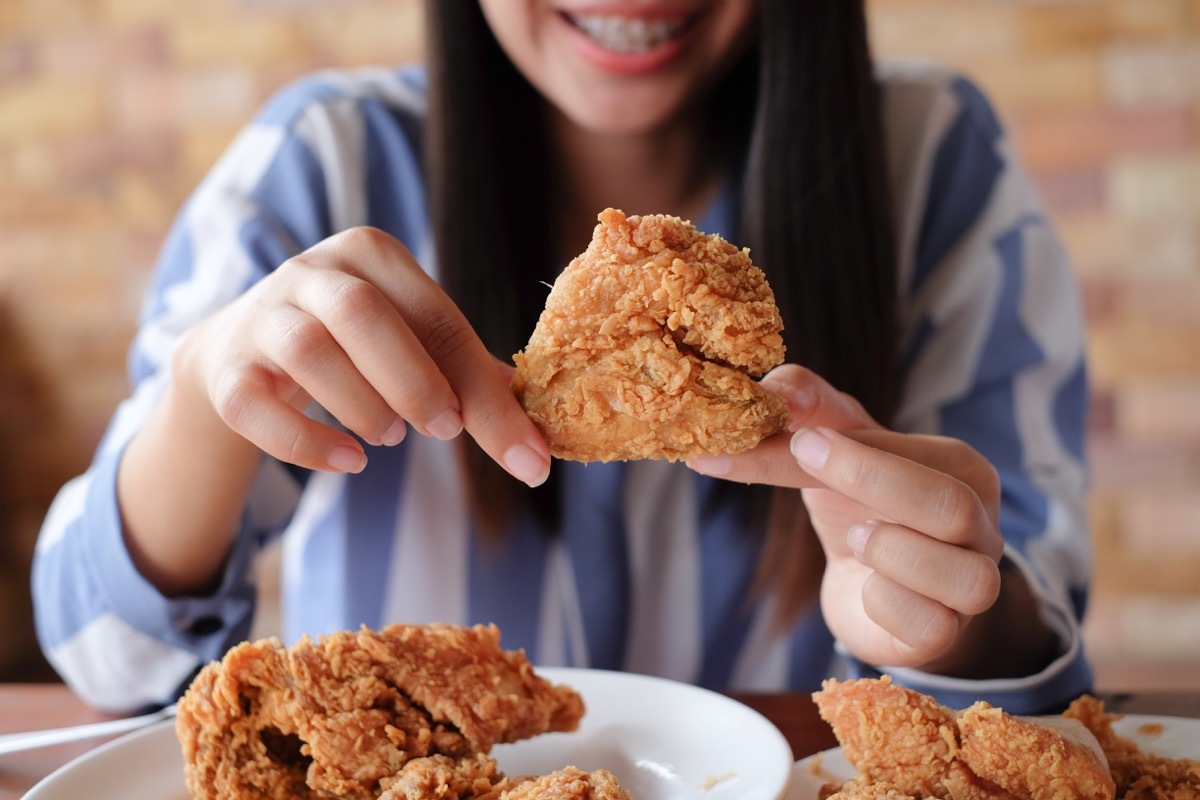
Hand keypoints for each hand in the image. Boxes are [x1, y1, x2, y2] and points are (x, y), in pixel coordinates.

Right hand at [174, 226, 550, 485]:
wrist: (240, 351)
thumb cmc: (352, 346)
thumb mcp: (412, 343)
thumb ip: (469, 378)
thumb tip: (537, 441)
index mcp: (372, 254)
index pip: (436, 316)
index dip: (479, 385)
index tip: (520, 449)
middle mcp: (311, 271)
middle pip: (362, 313)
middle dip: (413, 381)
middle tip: (443, 430)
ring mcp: (261, 315)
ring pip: (307, 350)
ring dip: (362, 405)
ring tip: (389, 436)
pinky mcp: (226, 368)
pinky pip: (255, 403)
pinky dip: (306, 442)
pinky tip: (351, 462)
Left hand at [687, 365, 1004, 671]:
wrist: (869, 592)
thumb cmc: (857, 508)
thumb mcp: (831, 450)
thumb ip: (807, 410)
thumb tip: (773, 391)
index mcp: (961, 470)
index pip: (913, 453)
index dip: (849, 448)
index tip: (793, 436)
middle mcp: (983, 526)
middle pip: (950, 506)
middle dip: (870, 482)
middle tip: (805, 462)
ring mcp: (973, 587)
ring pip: (961, 576)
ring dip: (892, 553)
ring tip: (856, 538)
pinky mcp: (946, 636)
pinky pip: (931, 626)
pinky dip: (887, 604)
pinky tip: (866, 587)